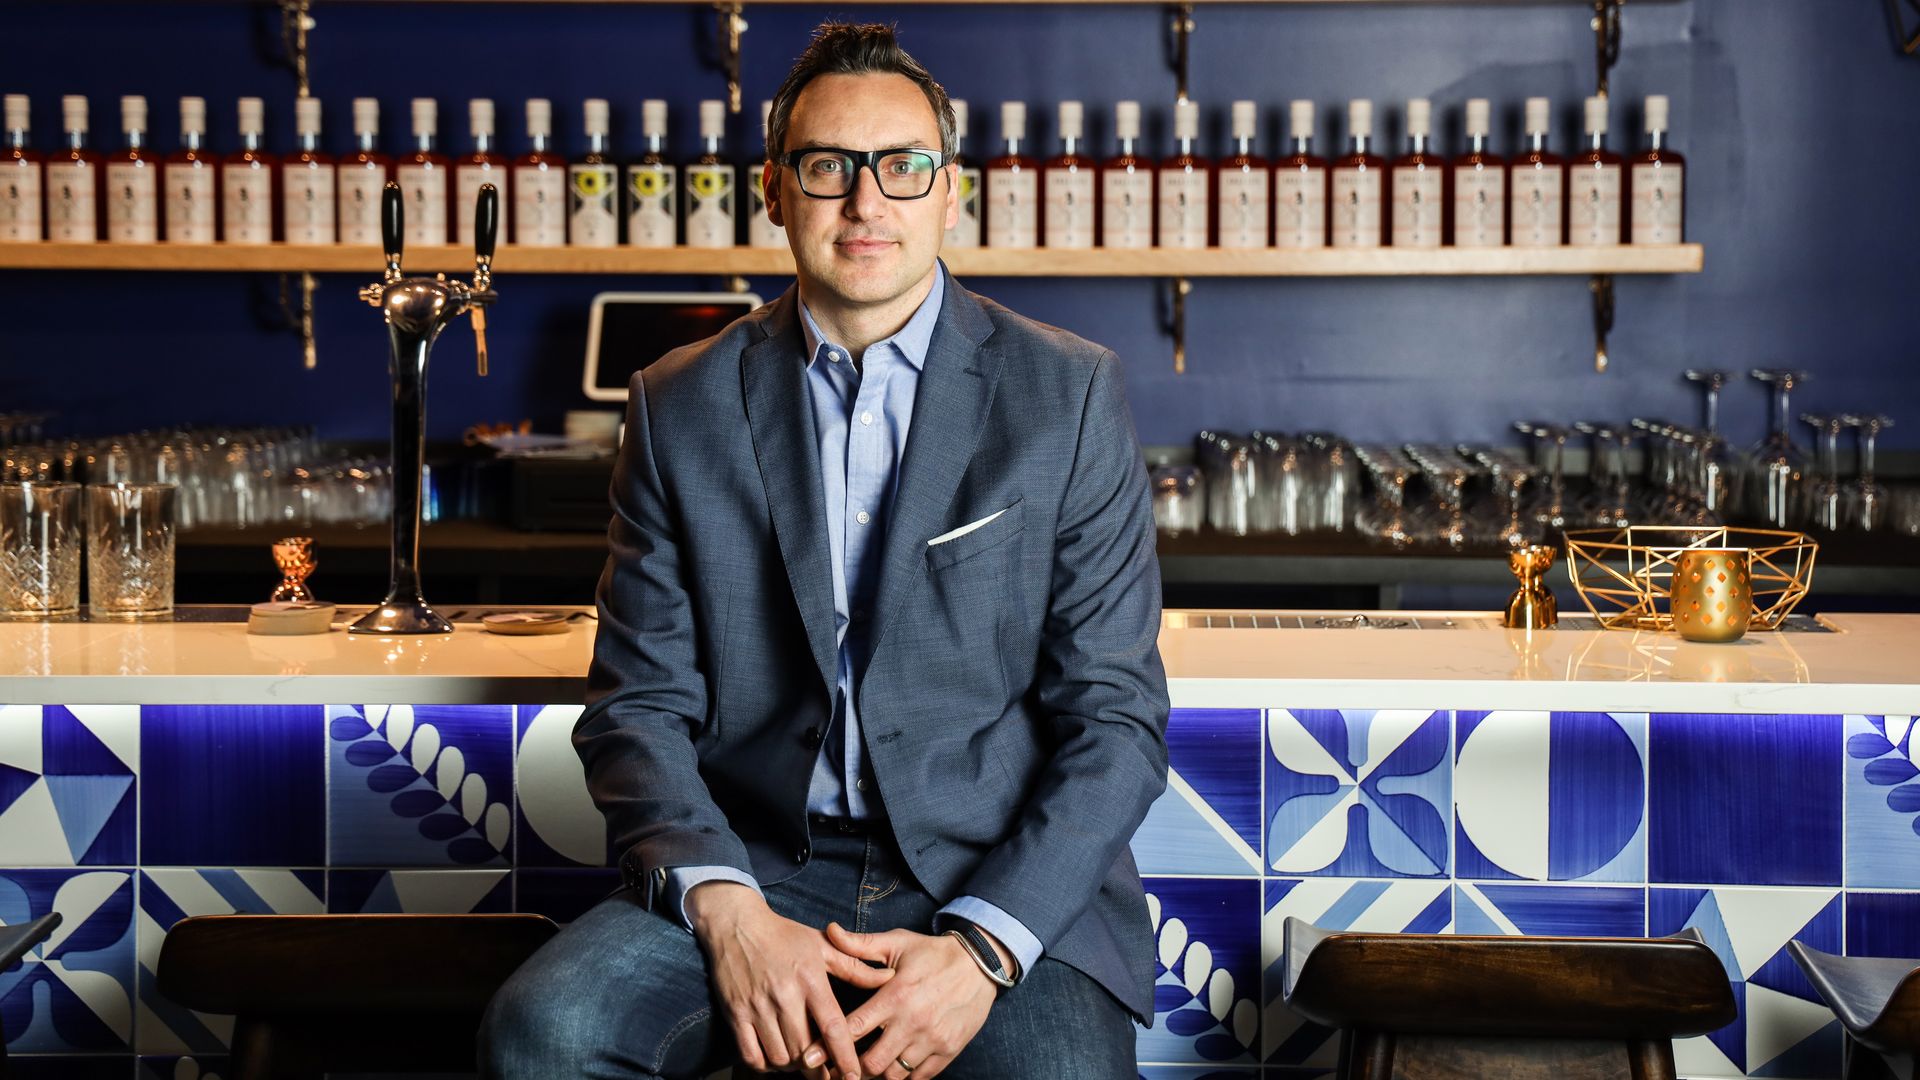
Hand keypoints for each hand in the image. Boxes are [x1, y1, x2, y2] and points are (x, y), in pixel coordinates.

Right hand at [689, 883, 893, 1079]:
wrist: (736, 923)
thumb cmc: (784, 935)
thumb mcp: (822, 944)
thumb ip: (855, 967)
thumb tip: (888, 978)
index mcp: (810, 979)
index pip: (832, 1026)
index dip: (845, 1056)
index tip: (852, 1076)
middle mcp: (784, 995)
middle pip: (805, 1049)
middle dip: (819, 1068)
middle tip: (826, 1072)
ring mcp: (757, 1006)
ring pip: (780, 1056)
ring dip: (792, 1066)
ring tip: (800, 1060)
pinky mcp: (735, 1012)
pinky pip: (751, 1054)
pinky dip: (764, 1064)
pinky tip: (774, 1057)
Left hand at [806, 922, 1000, 1079]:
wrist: (981, 964)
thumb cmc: (933, 953)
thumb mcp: (897, 943)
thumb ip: (860, 944)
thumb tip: (829, 930)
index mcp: (896, 995)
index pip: (855, 1028)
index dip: (829, 1045)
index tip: (812, 1057)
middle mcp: (913, 1021)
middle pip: (871, 1062)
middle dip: (853, 1065)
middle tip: (843, 1062)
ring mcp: (932, 1039)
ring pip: (894, 1075)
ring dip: (878, 1072)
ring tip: (869, 1065)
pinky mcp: (948, 1050)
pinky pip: (919, 1078)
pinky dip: (904, 1076)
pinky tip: (895, 1066)